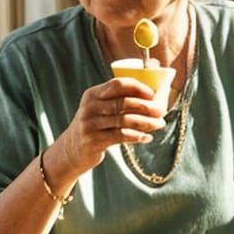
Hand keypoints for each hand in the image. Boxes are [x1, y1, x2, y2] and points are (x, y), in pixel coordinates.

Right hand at [52, 76, 166, 180]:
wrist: (71, 150)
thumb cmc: (94, 126)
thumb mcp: (98, 109)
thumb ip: (117, 100)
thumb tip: (152, 96)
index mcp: (93, 94)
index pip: (117, 84)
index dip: (137, 87)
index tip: (153, 94)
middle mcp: (90, 107)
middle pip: (123, 102)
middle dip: (146, 106)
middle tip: (162, 111)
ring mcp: (90, 124)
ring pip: (125, 120)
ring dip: (146, 122)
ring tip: (159, 124)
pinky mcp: (94, 140)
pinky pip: (121, 136)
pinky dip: (137, 136)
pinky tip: (147, 137)